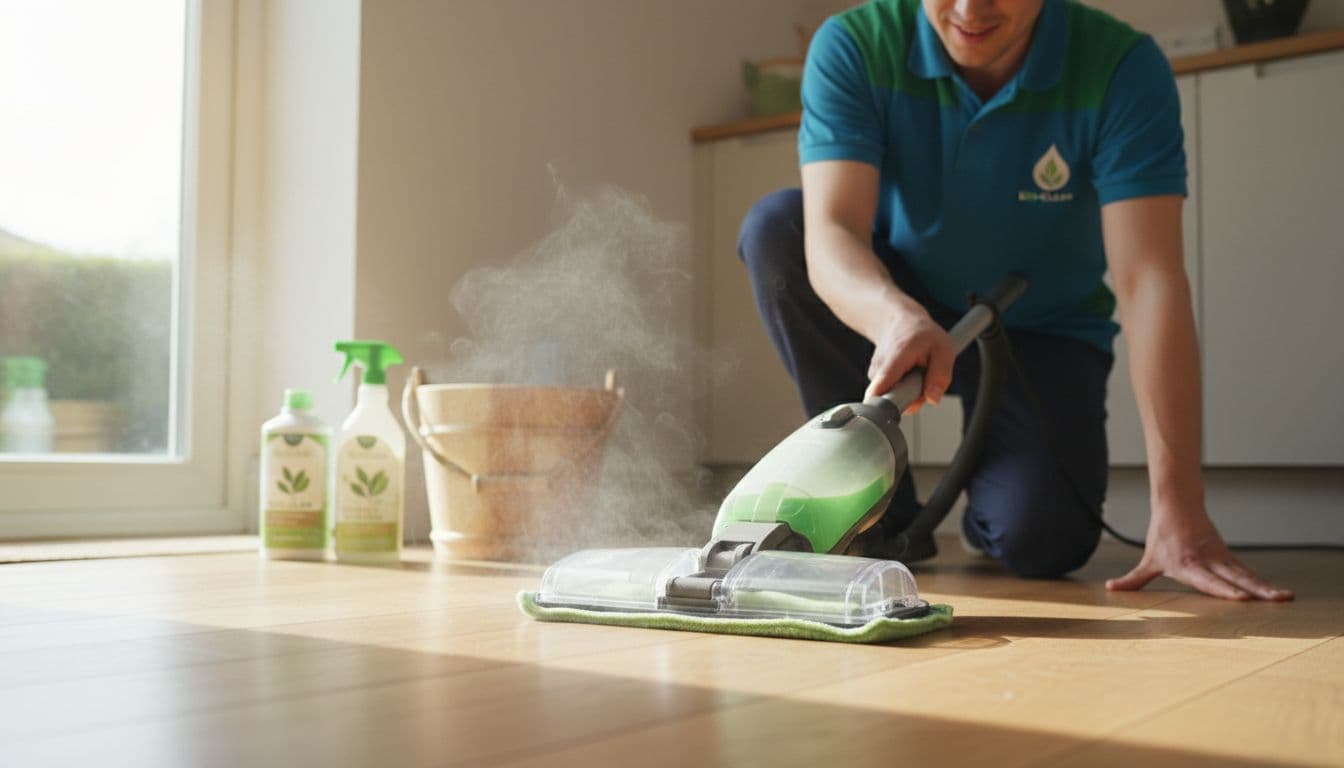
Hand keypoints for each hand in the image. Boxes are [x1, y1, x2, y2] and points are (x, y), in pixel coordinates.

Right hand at [863, 307, 953, 412]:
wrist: (896, 320)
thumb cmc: (921, 333)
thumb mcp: (943, 348)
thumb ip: (941, 375)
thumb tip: (933, 399)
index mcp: (895, 359)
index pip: (879, 391)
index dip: (887, 407)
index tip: (901, 406)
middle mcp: (879, 370)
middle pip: (894, 401)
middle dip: (913, 398)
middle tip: (923, 378)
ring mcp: (875, 376)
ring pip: (895, 398)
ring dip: (910, 391)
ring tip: (915, 370)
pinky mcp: (876, 381)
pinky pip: (894, 394)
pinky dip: (905, 387)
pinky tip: (907, 372)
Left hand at [1106, 511, 1293, 600]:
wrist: (1177, 506)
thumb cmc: (1162, 536)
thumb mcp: (1148, 560)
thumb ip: (1133, 580)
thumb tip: (1111, 589)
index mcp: (1187, 565)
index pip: (1207, 580)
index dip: (1223, 589)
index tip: (1240, 598)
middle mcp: (1208, 562)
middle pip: (1234, 578)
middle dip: (1254, 591)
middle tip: (1274, 601)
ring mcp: (1221, 559)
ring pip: (1246, 575)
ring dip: (1265, 587)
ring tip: (1284, 598)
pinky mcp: (1228, 557)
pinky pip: (1247, 572)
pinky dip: (1262, 583)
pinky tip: (1278, 594)